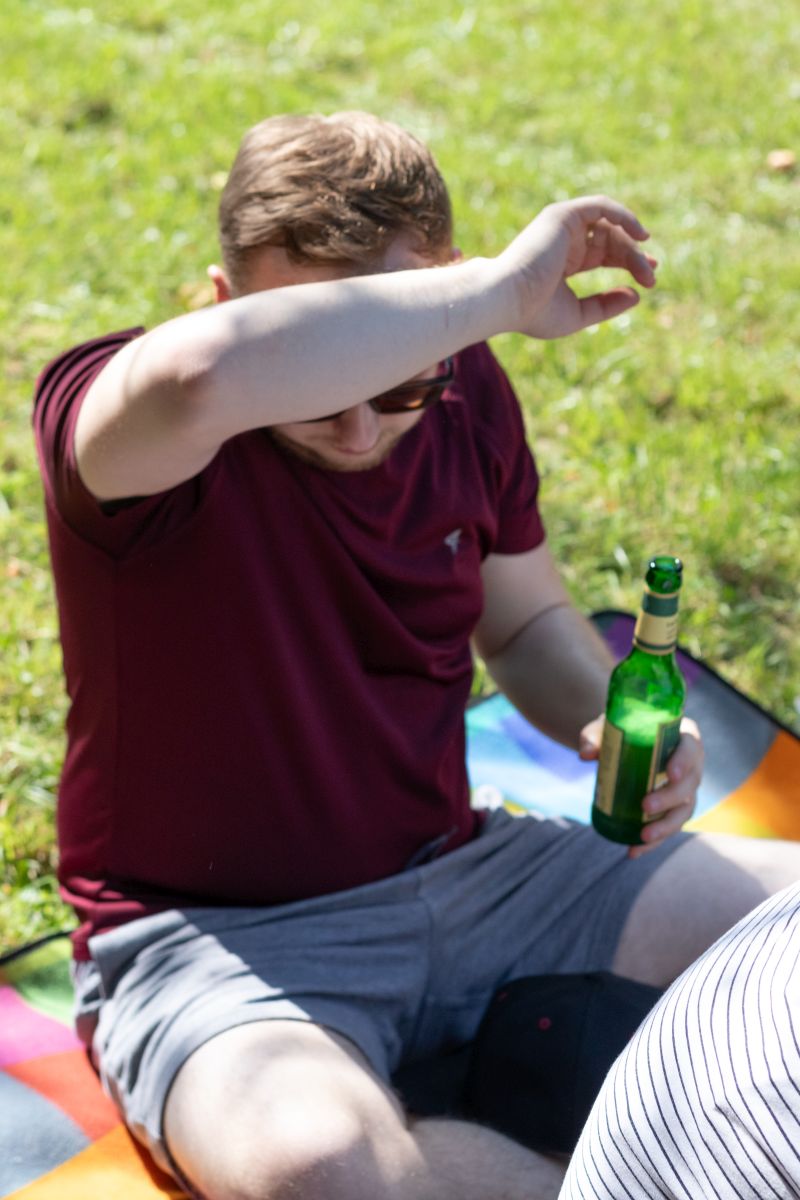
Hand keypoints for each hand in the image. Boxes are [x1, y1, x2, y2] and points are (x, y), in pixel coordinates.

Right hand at [497, 195, 657, 339]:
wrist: (506, 299)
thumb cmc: (533, 312)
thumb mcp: (579, 315)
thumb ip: (606, 305)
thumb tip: (636, 295)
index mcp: (565, 261)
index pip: (604, 254)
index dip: (629, 262)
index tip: (649, 278)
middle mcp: (565, 241)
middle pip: (612, 241)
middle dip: (635, 257)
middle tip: (652, 276)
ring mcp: (563, 226)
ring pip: (610, 226)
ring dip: (632, 244)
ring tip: (647, 264)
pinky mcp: (563, 215)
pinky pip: (601, 206)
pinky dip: (624, 216)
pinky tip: (640, 235)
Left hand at [579, 715, 703, 857]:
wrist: (621, 743)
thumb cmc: (620, 730)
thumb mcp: (607, 728)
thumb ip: (595, 736)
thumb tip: (586, 755)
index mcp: (682, 737)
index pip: (691, 748)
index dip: (684, 762)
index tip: (671, 774)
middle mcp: (690, 765)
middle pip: (689, 785)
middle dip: (669, 798)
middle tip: (645, 806)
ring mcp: (685, 790)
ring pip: (683, 811)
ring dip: (665, 827)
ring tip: (642, 837)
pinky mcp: (673, 809)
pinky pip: (668, 827)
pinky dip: (652, 842)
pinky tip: (633, 850)